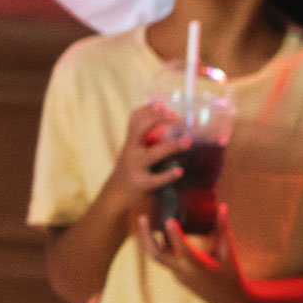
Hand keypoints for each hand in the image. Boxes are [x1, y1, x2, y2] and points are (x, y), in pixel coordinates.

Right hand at [90, 111, 189, 228]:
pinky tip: (180, 171)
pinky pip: (157, 179)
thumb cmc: (128, 171)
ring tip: (187, 141)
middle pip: (141, 128)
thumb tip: (164, 125)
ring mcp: (135, 167)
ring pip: (153, 153)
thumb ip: (143, 140)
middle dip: (158, 120)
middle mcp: (131, 151)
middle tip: (177, 119)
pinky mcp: (141, 184)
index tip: (164, 106)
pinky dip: (169, 175)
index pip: (135, 118)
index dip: (150, 109)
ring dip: (171, 146)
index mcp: (130, 142)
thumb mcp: (131, 152)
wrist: (114, 196)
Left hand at [140, 207, 261, 302]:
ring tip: (145, 220)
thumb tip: (222, 207)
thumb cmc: (231, 275)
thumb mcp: (228, 253)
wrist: (228, 300)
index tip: (168, 220)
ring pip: (157, 257)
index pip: (184, 250)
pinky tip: (159, 230)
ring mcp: (178, 275)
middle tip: (142, 218)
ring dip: (149, 239)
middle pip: (157, 255)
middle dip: (146, 237)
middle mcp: (184, 272)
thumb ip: (223, 230)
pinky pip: (165, 259)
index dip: (175, 235)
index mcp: (199, 267)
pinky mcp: (177, 276)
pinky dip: (160, 245)